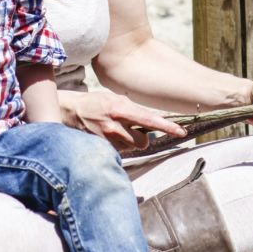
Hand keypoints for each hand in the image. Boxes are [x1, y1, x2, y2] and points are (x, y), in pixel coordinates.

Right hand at [61, 90, 186, 152]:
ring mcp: (107, 138)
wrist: (71, 111)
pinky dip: (118, 146)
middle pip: (143, 142)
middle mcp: (115, 124)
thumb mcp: (116, 100)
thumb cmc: (97, 103)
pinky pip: (120, 151)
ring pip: (131, 148)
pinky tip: (108, 136)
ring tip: (115, 131)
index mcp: (121, 108)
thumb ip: (133, 111)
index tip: (181, 132)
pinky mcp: (102, 148)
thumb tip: (152, 122)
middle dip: (142, 138)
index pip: (149, 120)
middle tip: (132, 130)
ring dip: (128, 142)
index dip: (167, 127)